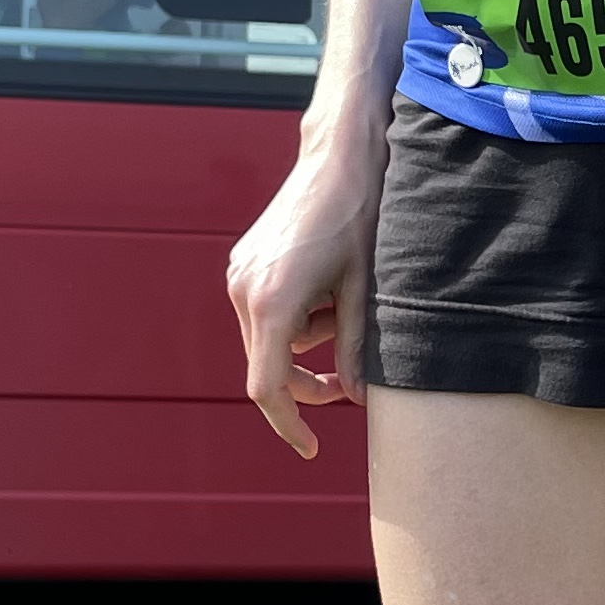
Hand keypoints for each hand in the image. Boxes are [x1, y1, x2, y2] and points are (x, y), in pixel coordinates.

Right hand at [228, 139, 382, 458]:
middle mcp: (244, 290)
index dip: (290, 423)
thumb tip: (357, 398)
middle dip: (305, 382)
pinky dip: (296, 318)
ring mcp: (240, 274)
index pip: (268, 388)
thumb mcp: (364, 291)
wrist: (339, 157)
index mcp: (272, 303)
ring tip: (345, 305)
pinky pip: (266, 312)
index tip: (311, 447)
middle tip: (347, 384)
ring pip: (268, 340)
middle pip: (267, 366)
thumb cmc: (360, 217)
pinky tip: (326, 289)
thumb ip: (357, 349)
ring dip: (306, 342)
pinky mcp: (245, 263)